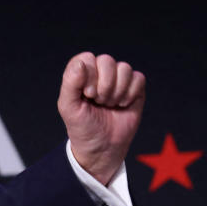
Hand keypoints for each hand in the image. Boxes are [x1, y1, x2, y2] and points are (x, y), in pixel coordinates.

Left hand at [57, 52, 145, 185]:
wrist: (102, 147)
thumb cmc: (82, 127)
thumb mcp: (68, 107)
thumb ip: (70, 83)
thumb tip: (82, 63)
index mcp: (80, 75)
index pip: (86, 58)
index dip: (89, 75)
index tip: (87, 95)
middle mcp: (99, 74)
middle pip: (107, 61)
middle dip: (104, 85)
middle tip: (99, 101)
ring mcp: (118, 80)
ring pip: (124, 68)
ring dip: (117, 91)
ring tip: (109, 104)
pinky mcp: (134, 88)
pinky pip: (138, 78)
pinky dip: (131, 93)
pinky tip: (122, 105)